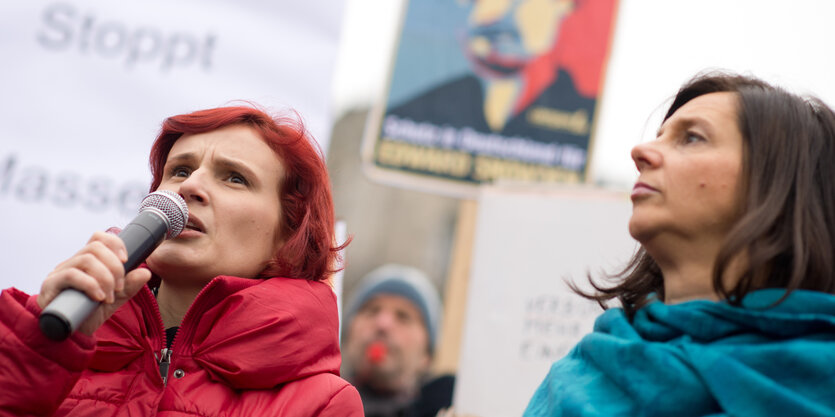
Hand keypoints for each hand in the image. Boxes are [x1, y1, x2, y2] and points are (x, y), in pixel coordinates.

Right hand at [37, 231, 151, 335]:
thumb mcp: (114, 299)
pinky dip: (90, 284)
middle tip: (119, 287)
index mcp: (87, 263)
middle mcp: (72, 263)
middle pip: (95, 247)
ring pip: (86, 259)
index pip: (98, 238)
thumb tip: (146, 272)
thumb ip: (129, 286)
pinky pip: (71, 275)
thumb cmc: (88, 314)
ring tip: (109, 296)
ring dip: (105, 277)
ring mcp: (59, 273)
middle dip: (114, 266)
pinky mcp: (50, 286)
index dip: (115, 243)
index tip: (126, 260)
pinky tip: (99, 298)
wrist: (68, 337)